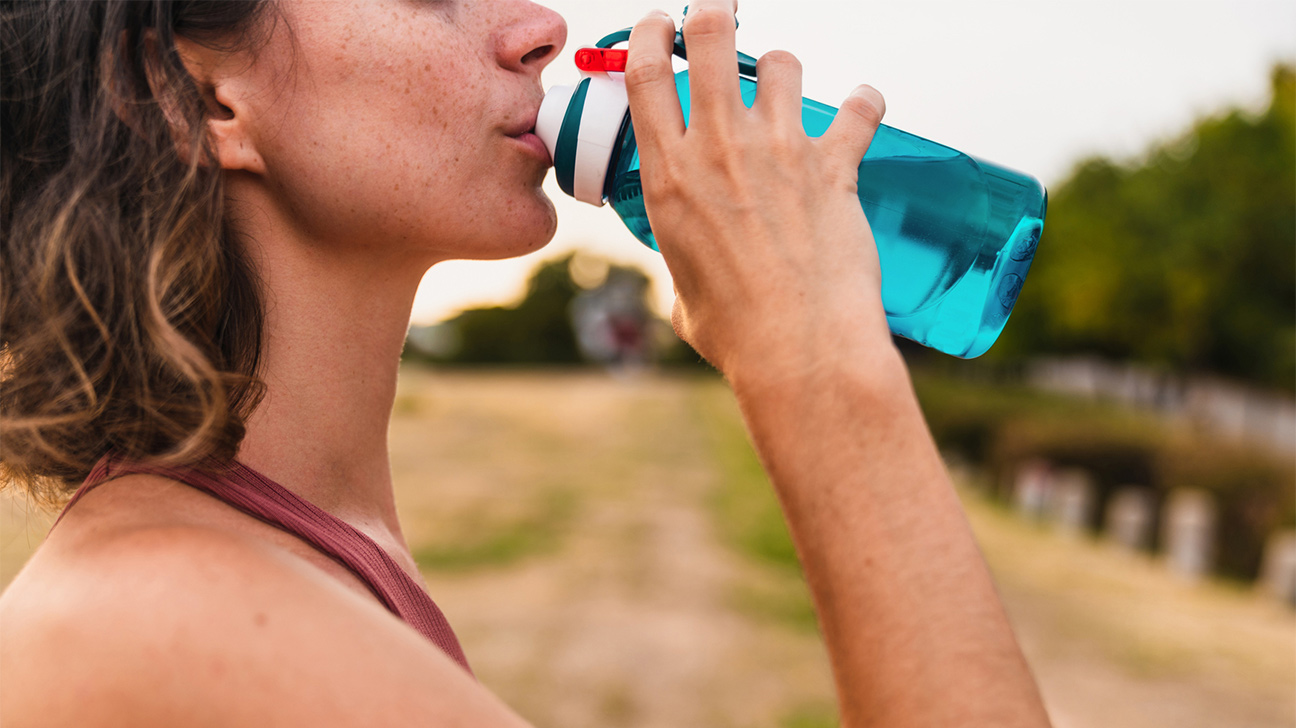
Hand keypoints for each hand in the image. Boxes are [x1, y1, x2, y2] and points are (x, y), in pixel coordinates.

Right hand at [624, 0, 892, 383]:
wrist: (798, 349)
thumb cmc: (737, 333)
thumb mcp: (683, 294)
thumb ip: (685, 267)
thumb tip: (695, 277)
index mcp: (669, 177)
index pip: (644, 75)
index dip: (647, 35)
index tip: (657, 25)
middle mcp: (719, 149)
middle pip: (711, 38)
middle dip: (713, 12)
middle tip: (719, 13)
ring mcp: (779, 151)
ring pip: (781, 63)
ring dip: (782, 68)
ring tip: (785, 88)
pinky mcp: (834, 166)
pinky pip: (859, 109)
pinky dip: (864, 104)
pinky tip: (864, 108)